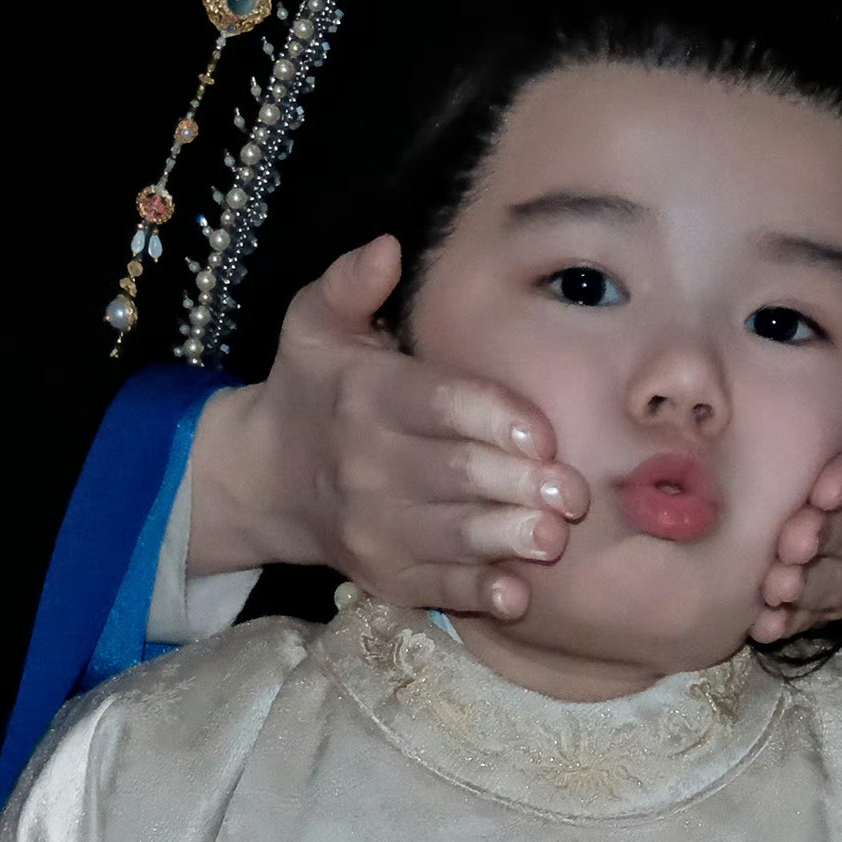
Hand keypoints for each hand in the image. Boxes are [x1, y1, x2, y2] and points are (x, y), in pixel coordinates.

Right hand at [185, 239, 577, 619]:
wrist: (268, 477)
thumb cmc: (317, 387)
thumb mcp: (316, 323)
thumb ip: (351, 282)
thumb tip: (389, 246)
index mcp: (365, 395)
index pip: (436, 404)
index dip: (493, 418)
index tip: (542, 433)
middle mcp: (365, 465)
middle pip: (452, 476)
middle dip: (516, 484)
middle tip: (572, 491)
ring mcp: (373, 528)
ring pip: (450, 537)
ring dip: (505, 539)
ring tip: (554, 537)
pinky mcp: (384, 575)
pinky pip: (436, 588)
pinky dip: (476, 595)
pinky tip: (515, 595)